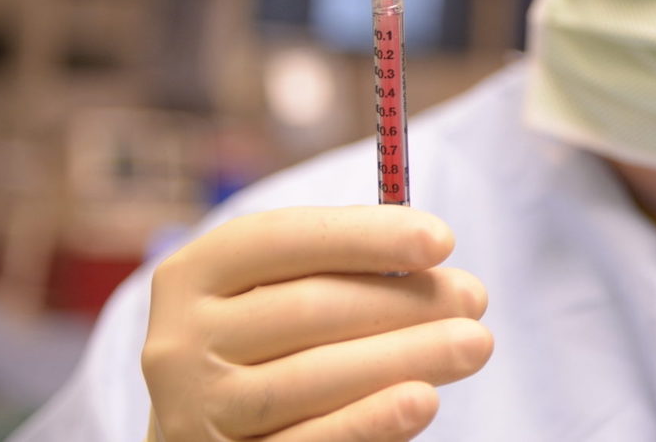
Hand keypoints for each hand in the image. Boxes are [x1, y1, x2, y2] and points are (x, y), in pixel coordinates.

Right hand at [141, 206, 491, 440]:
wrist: (213, 431)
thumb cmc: (266, 344)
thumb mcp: (276, 294)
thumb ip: (336, 270)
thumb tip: (429, 262)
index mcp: (194, 275)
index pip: (281, 239)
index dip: (364, 235)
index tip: (441, 239)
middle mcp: (180, 341)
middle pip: (307, 309)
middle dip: (403, 301)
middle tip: (474, 299)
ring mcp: (196, 410)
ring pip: (313, 377)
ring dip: (406, 356)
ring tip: (473, 344)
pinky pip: (309, 440)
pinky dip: (370, 420)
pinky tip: (423, 399)